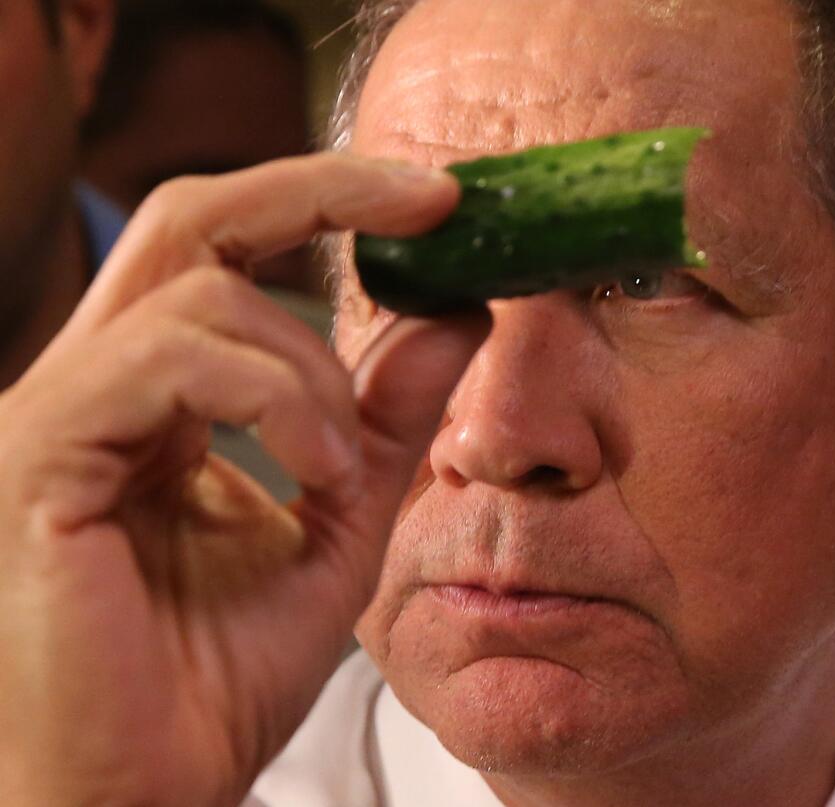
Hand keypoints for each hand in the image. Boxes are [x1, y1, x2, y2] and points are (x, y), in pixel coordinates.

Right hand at [0, 154, 486, 805]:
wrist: (147, 795)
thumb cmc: (215, 682)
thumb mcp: (341, 523)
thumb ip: (390, 418)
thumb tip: (457, 313)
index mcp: (152, 401)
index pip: (222, 252)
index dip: (322, 202)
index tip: (431, 202)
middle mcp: (93, 388)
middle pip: (191, 218)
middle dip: (321, 191)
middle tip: (429, 200)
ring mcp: (54, 415)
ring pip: (199, 290)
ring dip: (311, 366)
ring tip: (345, 462)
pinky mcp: (37, 457)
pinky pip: (169, 359)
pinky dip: (272, 399)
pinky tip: (316, 469)